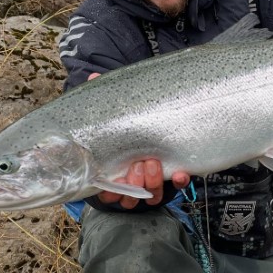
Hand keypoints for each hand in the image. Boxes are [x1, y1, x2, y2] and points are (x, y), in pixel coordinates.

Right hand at [87, 72, 189, 207]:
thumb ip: (103, 98)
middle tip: (139, 164)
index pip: (108, 191)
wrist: (154, 120)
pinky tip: (179, 173)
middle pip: (131, 196)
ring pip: (152, 194)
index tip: (114, 179)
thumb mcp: (113, 111)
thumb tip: (93, 76)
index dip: (111, 190)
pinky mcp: (174, 174)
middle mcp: (133, 180)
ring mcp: (154, 179)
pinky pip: (178, 185)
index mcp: (113, 172)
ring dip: (153, 182)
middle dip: (135, 182)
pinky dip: (179, 180)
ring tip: (153, 162)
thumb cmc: (126, 122)